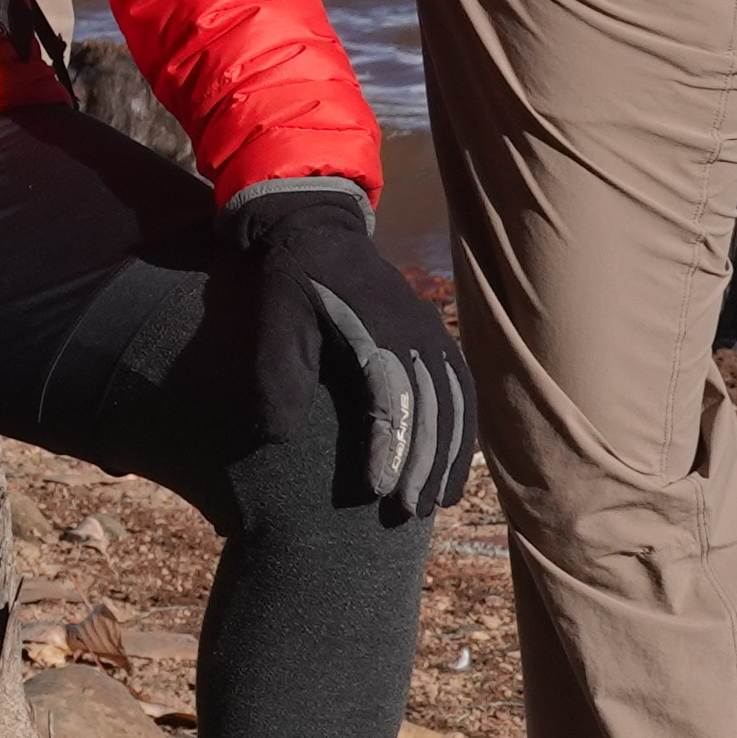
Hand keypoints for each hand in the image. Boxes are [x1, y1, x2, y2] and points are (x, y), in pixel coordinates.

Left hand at [230, 184, 474, 512]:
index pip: (392, 397)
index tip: (377, 491)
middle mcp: (415, 331)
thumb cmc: (289, 275)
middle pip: (432, 408)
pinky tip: (453, 467)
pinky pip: (461, 390)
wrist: (314, 225)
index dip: (389, 447)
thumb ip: (279, 371)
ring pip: (455, 404)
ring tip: (436, 503)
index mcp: (376, 327)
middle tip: (409, 512)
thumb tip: (276, 437)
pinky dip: (463, 432)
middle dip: (424, 464)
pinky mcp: (434, 338)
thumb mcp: (274, 314)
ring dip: (449, 455)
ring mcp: (430, 333)